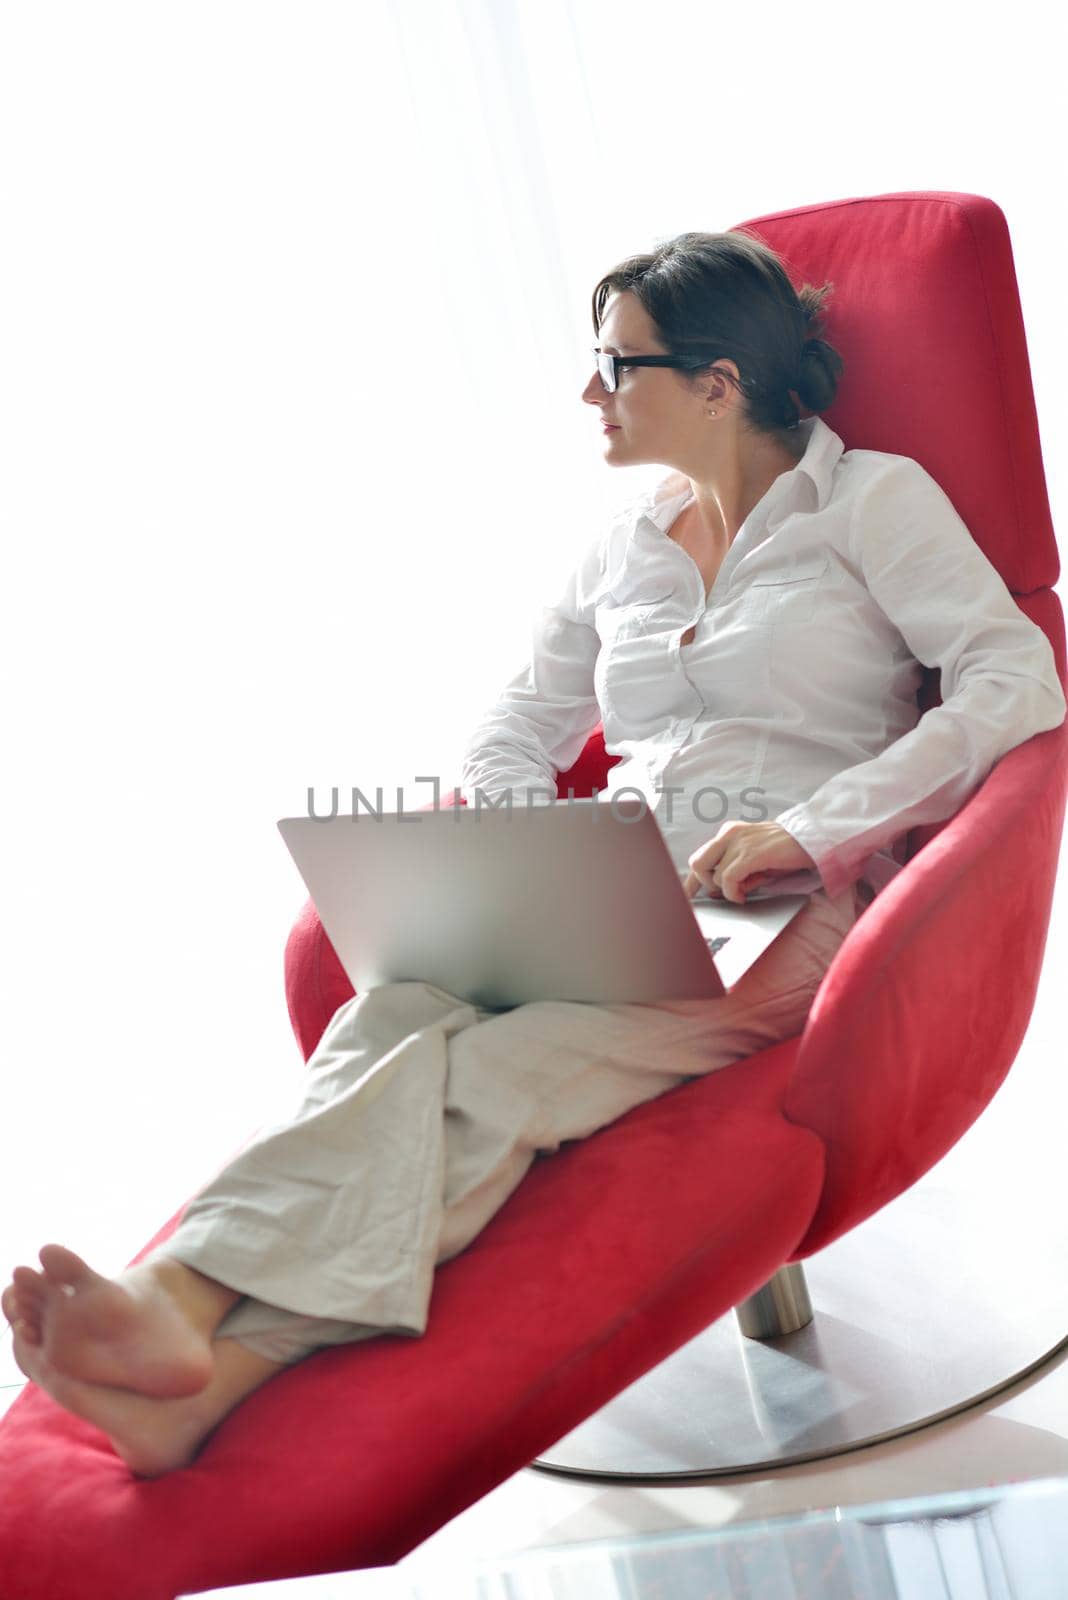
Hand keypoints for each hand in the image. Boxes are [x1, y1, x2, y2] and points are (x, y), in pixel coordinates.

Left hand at [683, 821, 816, 904]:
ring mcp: (739, 843)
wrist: (811, 840)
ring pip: (714, 876)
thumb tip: (717, 892)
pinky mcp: (750, 854)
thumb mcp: (755, 861)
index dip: (690, 881)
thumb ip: (734, 872)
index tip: (686, 897)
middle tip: (726, 893)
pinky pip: (728, 880)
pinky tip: (746, 895)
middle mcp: (729, 834)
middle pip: (697, 864)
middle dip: (706, 884)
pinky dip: (734, 893)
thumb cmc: (785, 852)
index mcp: (729, 833)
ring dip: (728, 891)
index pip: (700, 858)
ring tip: (748, 889)